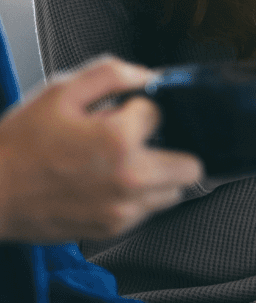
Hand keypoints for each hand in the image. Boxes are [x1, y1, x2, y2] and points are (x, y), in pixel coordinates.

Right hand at [0, 57, 203, 241]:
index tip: (120, 114)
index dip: (139, 110)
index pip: (160, 114)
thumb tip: (147, 75)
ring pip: (175, 192)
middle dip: (170, 147)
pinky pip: (149, 211)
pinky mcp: (113, 228)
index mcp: (119, 140)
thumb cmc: (18, 145)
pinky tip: (108, 184)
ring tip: (124, 164)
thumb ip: (110, 74)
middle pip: (190, 165)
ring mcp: (124, 208)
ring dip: (160, 176)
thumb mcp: (59, 92)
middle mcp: (130, 178)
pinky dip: (139, 197)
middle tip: (141, 142)